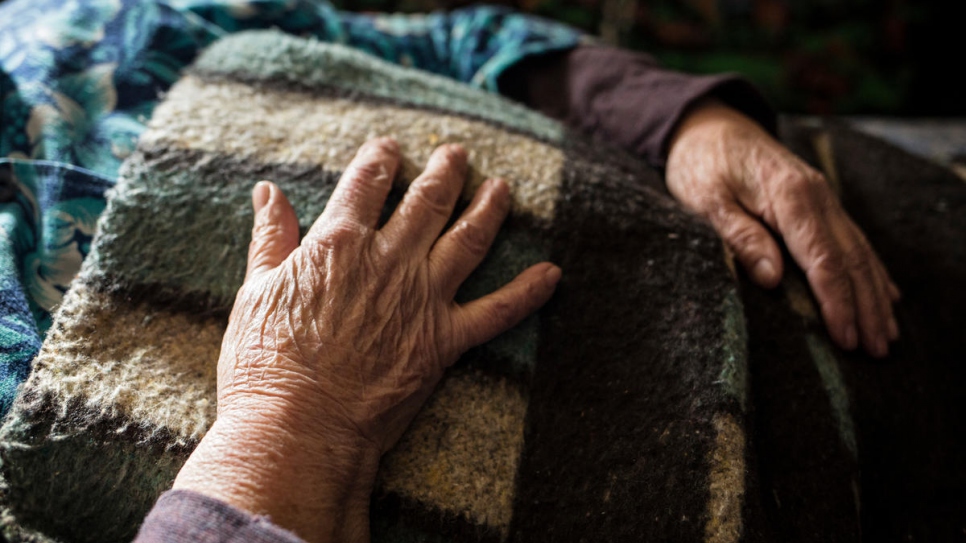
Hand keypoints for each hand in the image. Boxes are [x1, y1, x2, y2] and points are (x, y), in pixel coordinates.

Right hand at [172, 138, 559, 542]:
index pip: (367, 183)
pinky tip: (552, 273)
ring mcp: (423, 298)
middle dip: (445, 171)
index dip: (380, 159)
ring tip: (502, 187)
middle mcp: (390, 260)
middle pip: (427, 200)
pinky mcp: (445, 340)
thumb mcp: (256, 290)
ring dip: (489, 208)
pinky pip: (498, 312)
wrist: (299, 427)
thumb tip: (269, 191)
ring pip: (469, 239)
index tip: (389, 148)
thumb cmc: (266, 364)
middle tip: (456, 154)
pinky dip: (528, 292)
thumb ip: (270, 237)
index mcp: (339, 243)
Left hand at [666, 99, 899, 356]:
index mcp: (790, 196)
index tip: (846, 337)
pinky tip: (884, 295)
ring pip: (858, 251)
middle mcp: (817, 196)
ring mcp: (823, 198)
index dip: (836, 301)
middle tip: (876, 351)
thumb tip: (771, 278)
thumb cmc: (701, 164)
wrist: (709, 125)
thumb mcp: (707, 199)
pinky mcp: (819, 202)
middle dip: (866, 307)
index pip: (822, 258)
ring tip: (887, 335)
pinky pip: (852, 240)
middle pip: (850, 259)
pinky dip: (871, 270)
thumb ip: (740, 235)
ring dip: (874, 294)